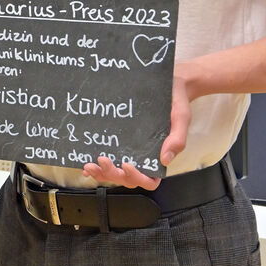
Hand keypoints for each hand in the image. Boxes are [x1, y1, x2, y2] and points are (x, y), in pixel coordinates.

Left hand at [83, 69, 189, 189]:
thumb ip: (177, 138)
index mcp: (158, 157)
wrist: (169, 85)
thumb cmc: (176, 102)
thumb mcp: (180, 117)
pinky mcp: (118, 141)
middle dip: (112, 174)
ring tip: (89, 165)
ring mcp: (129, 151)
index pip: (149, 180)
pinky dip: (96, 166)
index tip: (126, 164)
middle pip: (127, 178)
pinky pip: (108, 159)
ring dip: (101, 173)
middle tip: (101, 160)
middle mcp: (142, 157)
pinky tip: (84, 162)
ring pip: (115, 173)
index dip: (136, 177)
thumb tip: (165, 160)